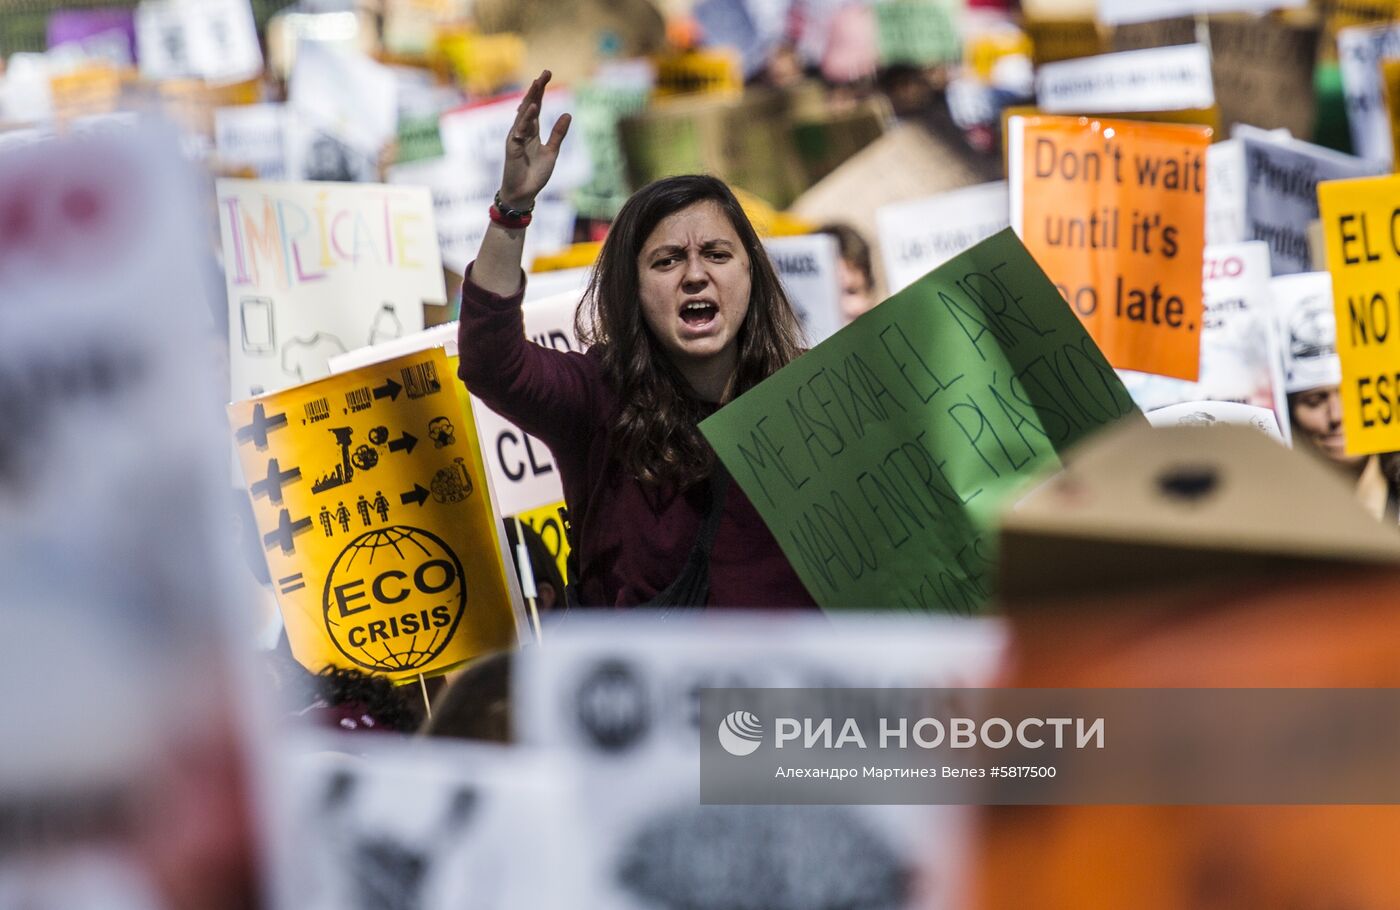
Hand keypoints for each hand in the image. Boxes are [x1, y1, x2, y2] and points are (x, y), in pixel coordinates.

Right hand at [499, 70, 571, 210]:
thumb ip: (558, 134)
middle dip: (537, 88)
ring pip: (523, 113)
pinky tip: (533, 107)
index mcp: (532, 131)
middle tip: (545, 72)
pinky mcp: (512, 146)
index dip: (541, 90)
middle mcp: (522, 130)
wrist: (524, 194)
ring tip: (538, 84)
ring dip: (531, 98)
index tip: (547, 74)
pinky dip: (526, 118)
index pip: (537, 105)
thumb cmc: (535, 174)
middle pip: (529, 104)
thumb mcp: (552, 152)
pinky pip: (519, 129)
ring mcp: (516, 137)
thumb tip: (568, 114)